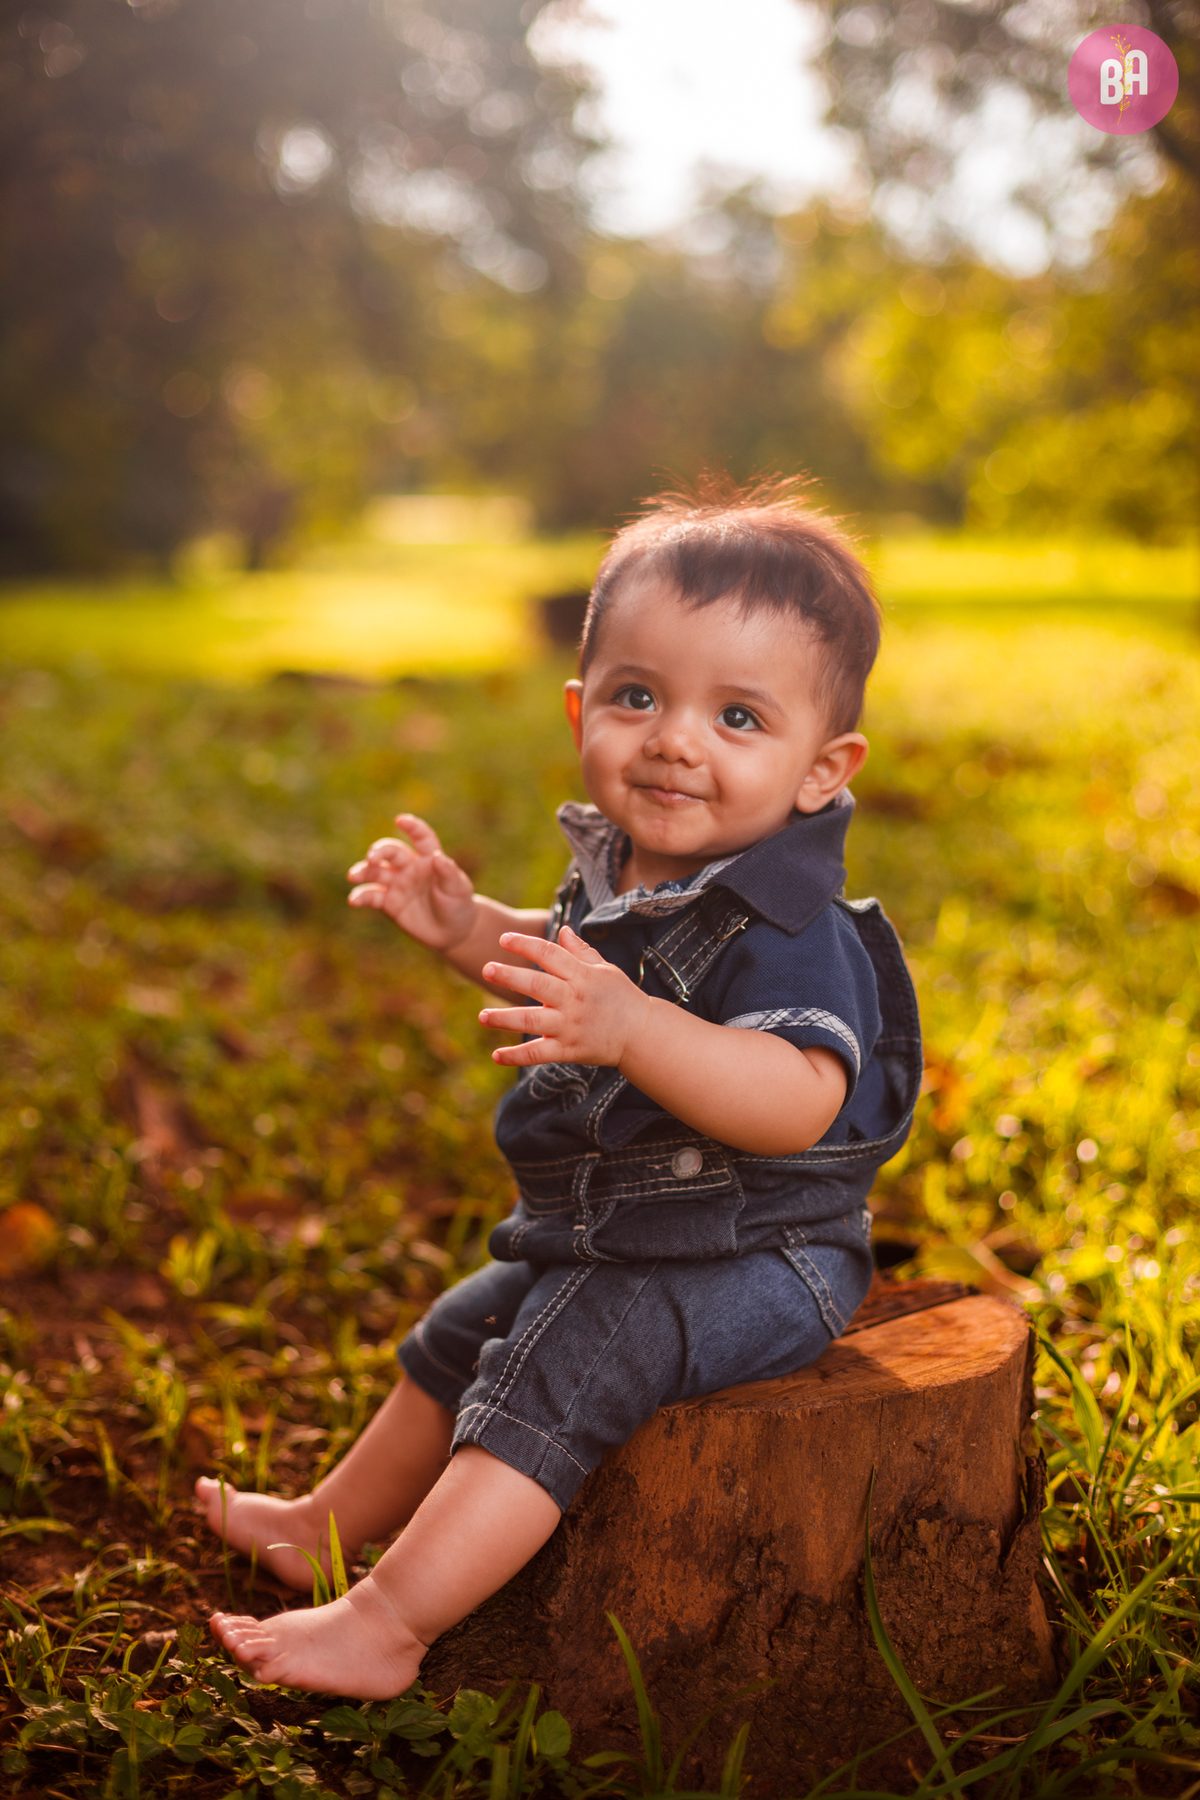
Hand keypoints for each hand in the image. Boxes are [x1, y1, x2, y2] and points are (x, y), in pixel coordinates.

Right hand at [347, 814, 476, 950]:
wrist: (451, 933)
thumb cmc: (458, 906)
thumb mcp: (458, 890)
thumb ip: (448, 873)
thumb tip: (438, 857)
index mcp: (429, 859)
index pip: (421, 838)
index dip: (412, 827)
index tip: (401, 820)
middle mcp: (410, 867)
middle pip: (391, 852)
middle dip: (379, 852)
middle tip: (371, 858)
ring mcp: (397, 884)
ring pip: (376, 872)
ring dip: (363, 871)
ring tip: (353, 876)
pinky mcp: (388, 902)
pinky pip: (371, 896)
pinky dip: (361, 896)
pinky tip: (354, 900)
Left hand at [479, 926, 652, 1066]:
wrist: (642, 1034)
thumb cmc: (621, 997)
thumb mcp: (606, 969)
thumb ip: (581, 952)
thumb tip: (562, 930)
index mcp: (582, 976)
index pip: (550, 955)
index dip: (526, 945)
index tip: (504, 938)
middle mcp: (574, 1000)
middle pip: (537, 986)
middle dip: (510, 977)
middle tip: (486, 969)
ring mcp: (570, 1026)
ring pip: (532, 1021)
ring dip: (504, 1019)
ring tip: (481, 1016)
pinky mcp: (569, 1050)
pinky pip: (539, 1054)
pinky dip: (517, 1056)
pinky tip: (496, 1055)